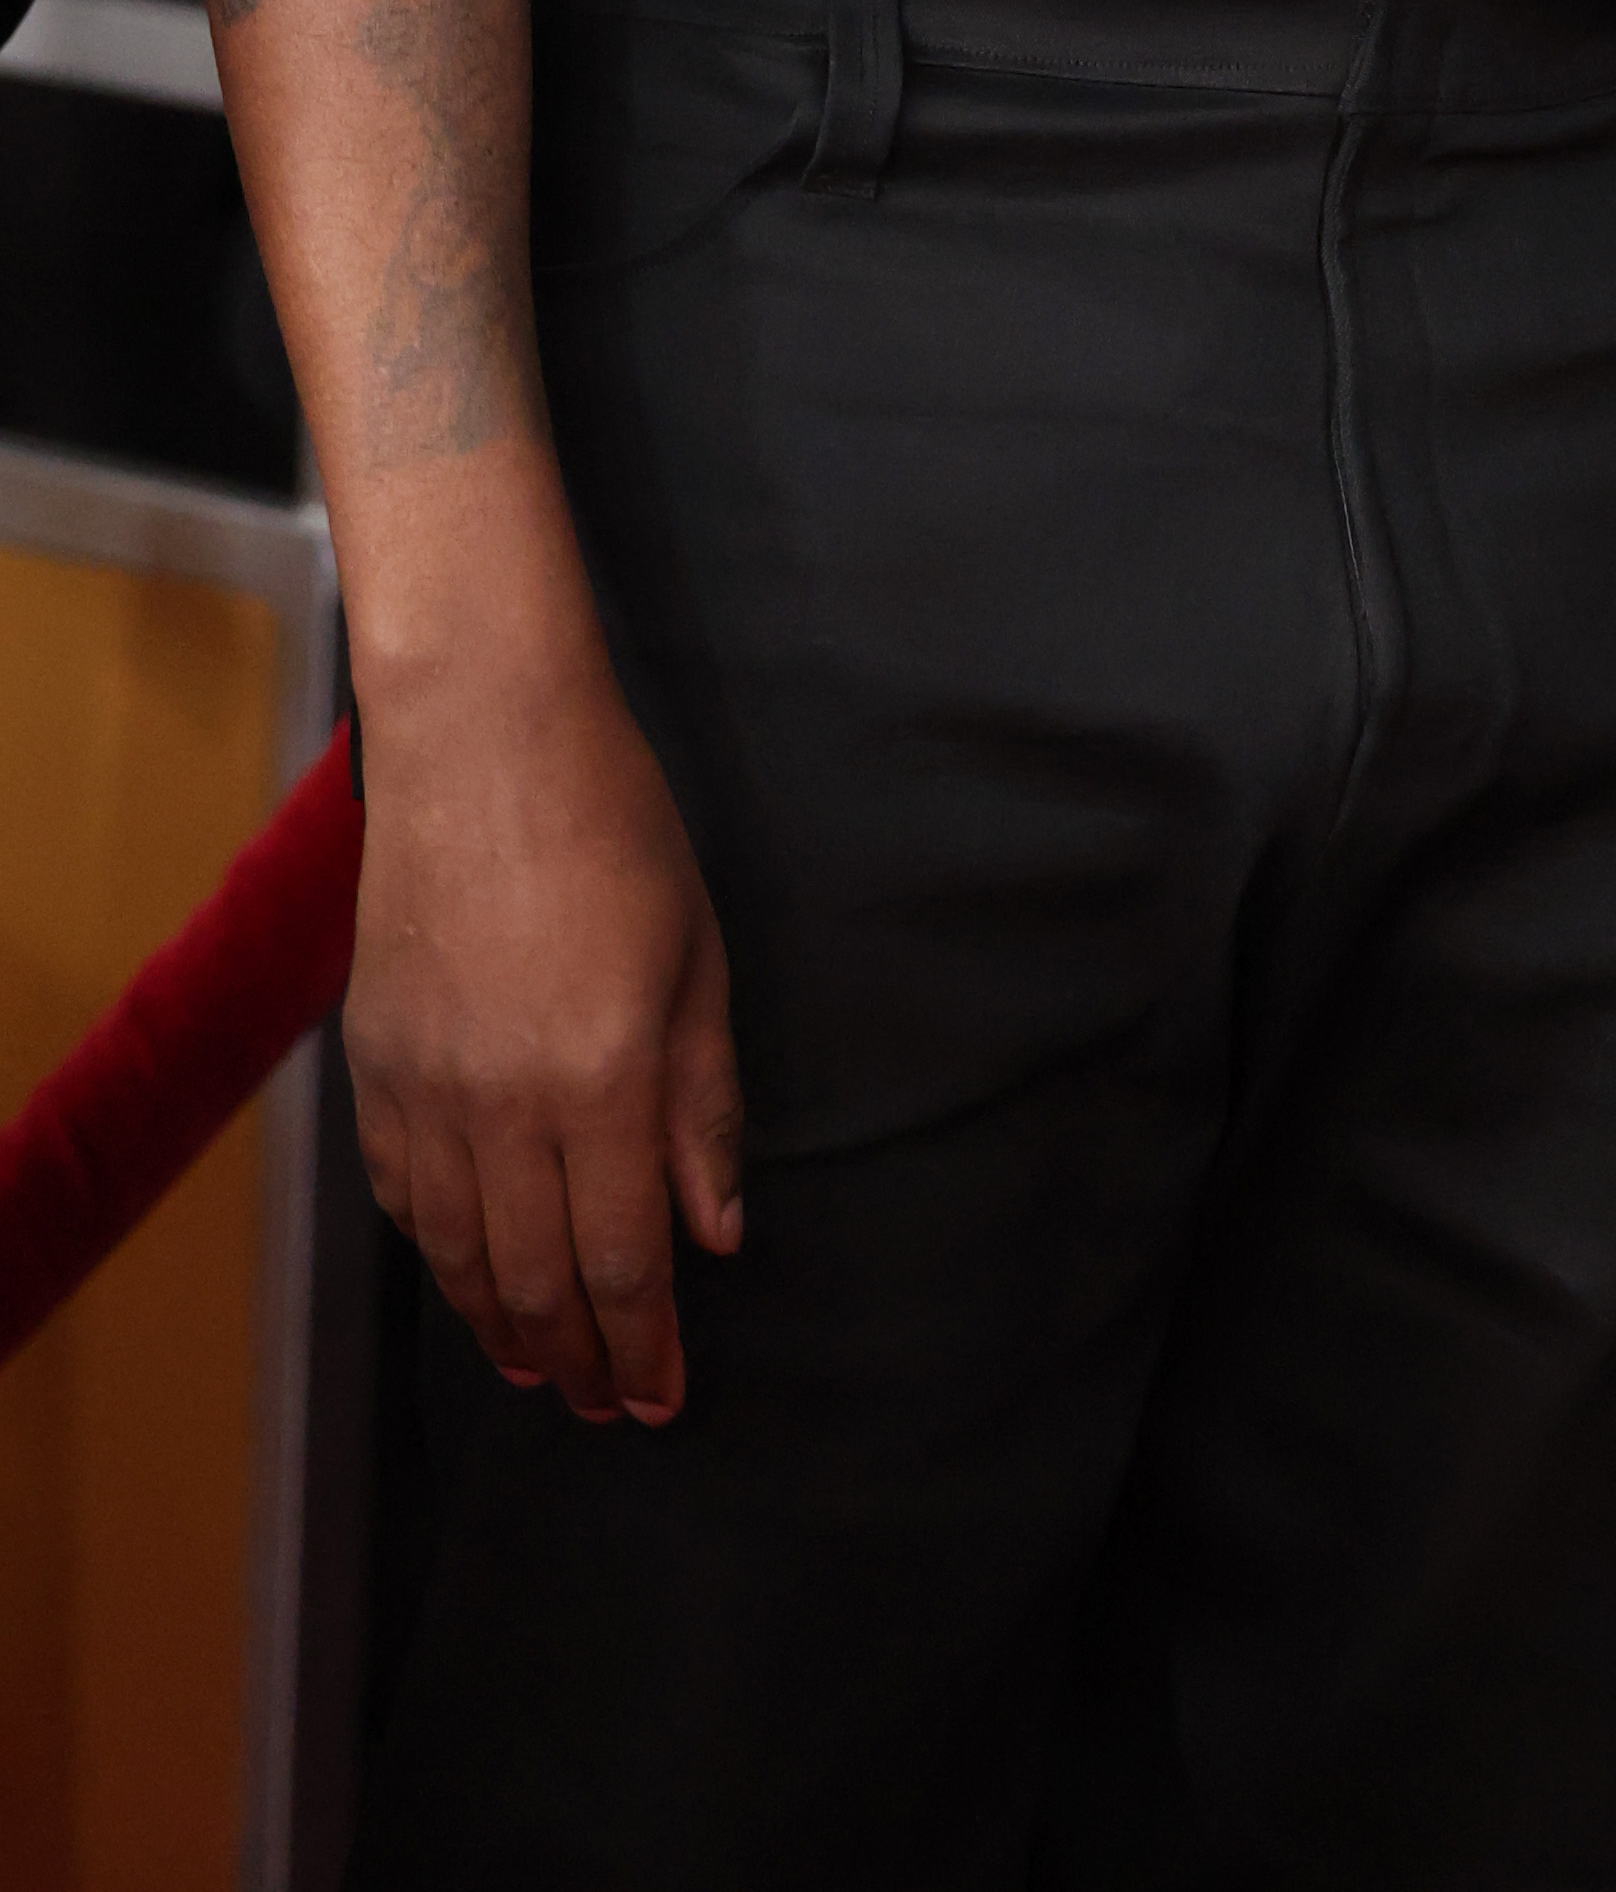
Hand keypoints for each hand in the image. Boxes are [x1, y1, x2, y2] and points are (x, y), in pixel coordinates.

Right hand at [344, 660, 744, 1427]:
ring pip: (460, 1255)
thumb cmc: (616, 828)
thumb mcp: (699, 959)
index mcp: (603, 1077)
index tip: (664, 1396)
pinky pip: (404, 1195)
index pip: (624, 1259)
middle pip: (537, 1280)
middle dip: (580, 1359)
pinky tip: (470, 1278)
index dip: (645, 1342)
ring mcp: (425, 1088)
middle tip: (609, 1405)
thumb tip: (716, 1234)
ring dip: (503, 1327)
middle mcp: (503, 1103)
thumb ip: (704, 1108)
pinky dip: (440, 1254)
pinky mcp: (372, 1063)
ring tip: (541, 1370)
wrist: (483, 738)